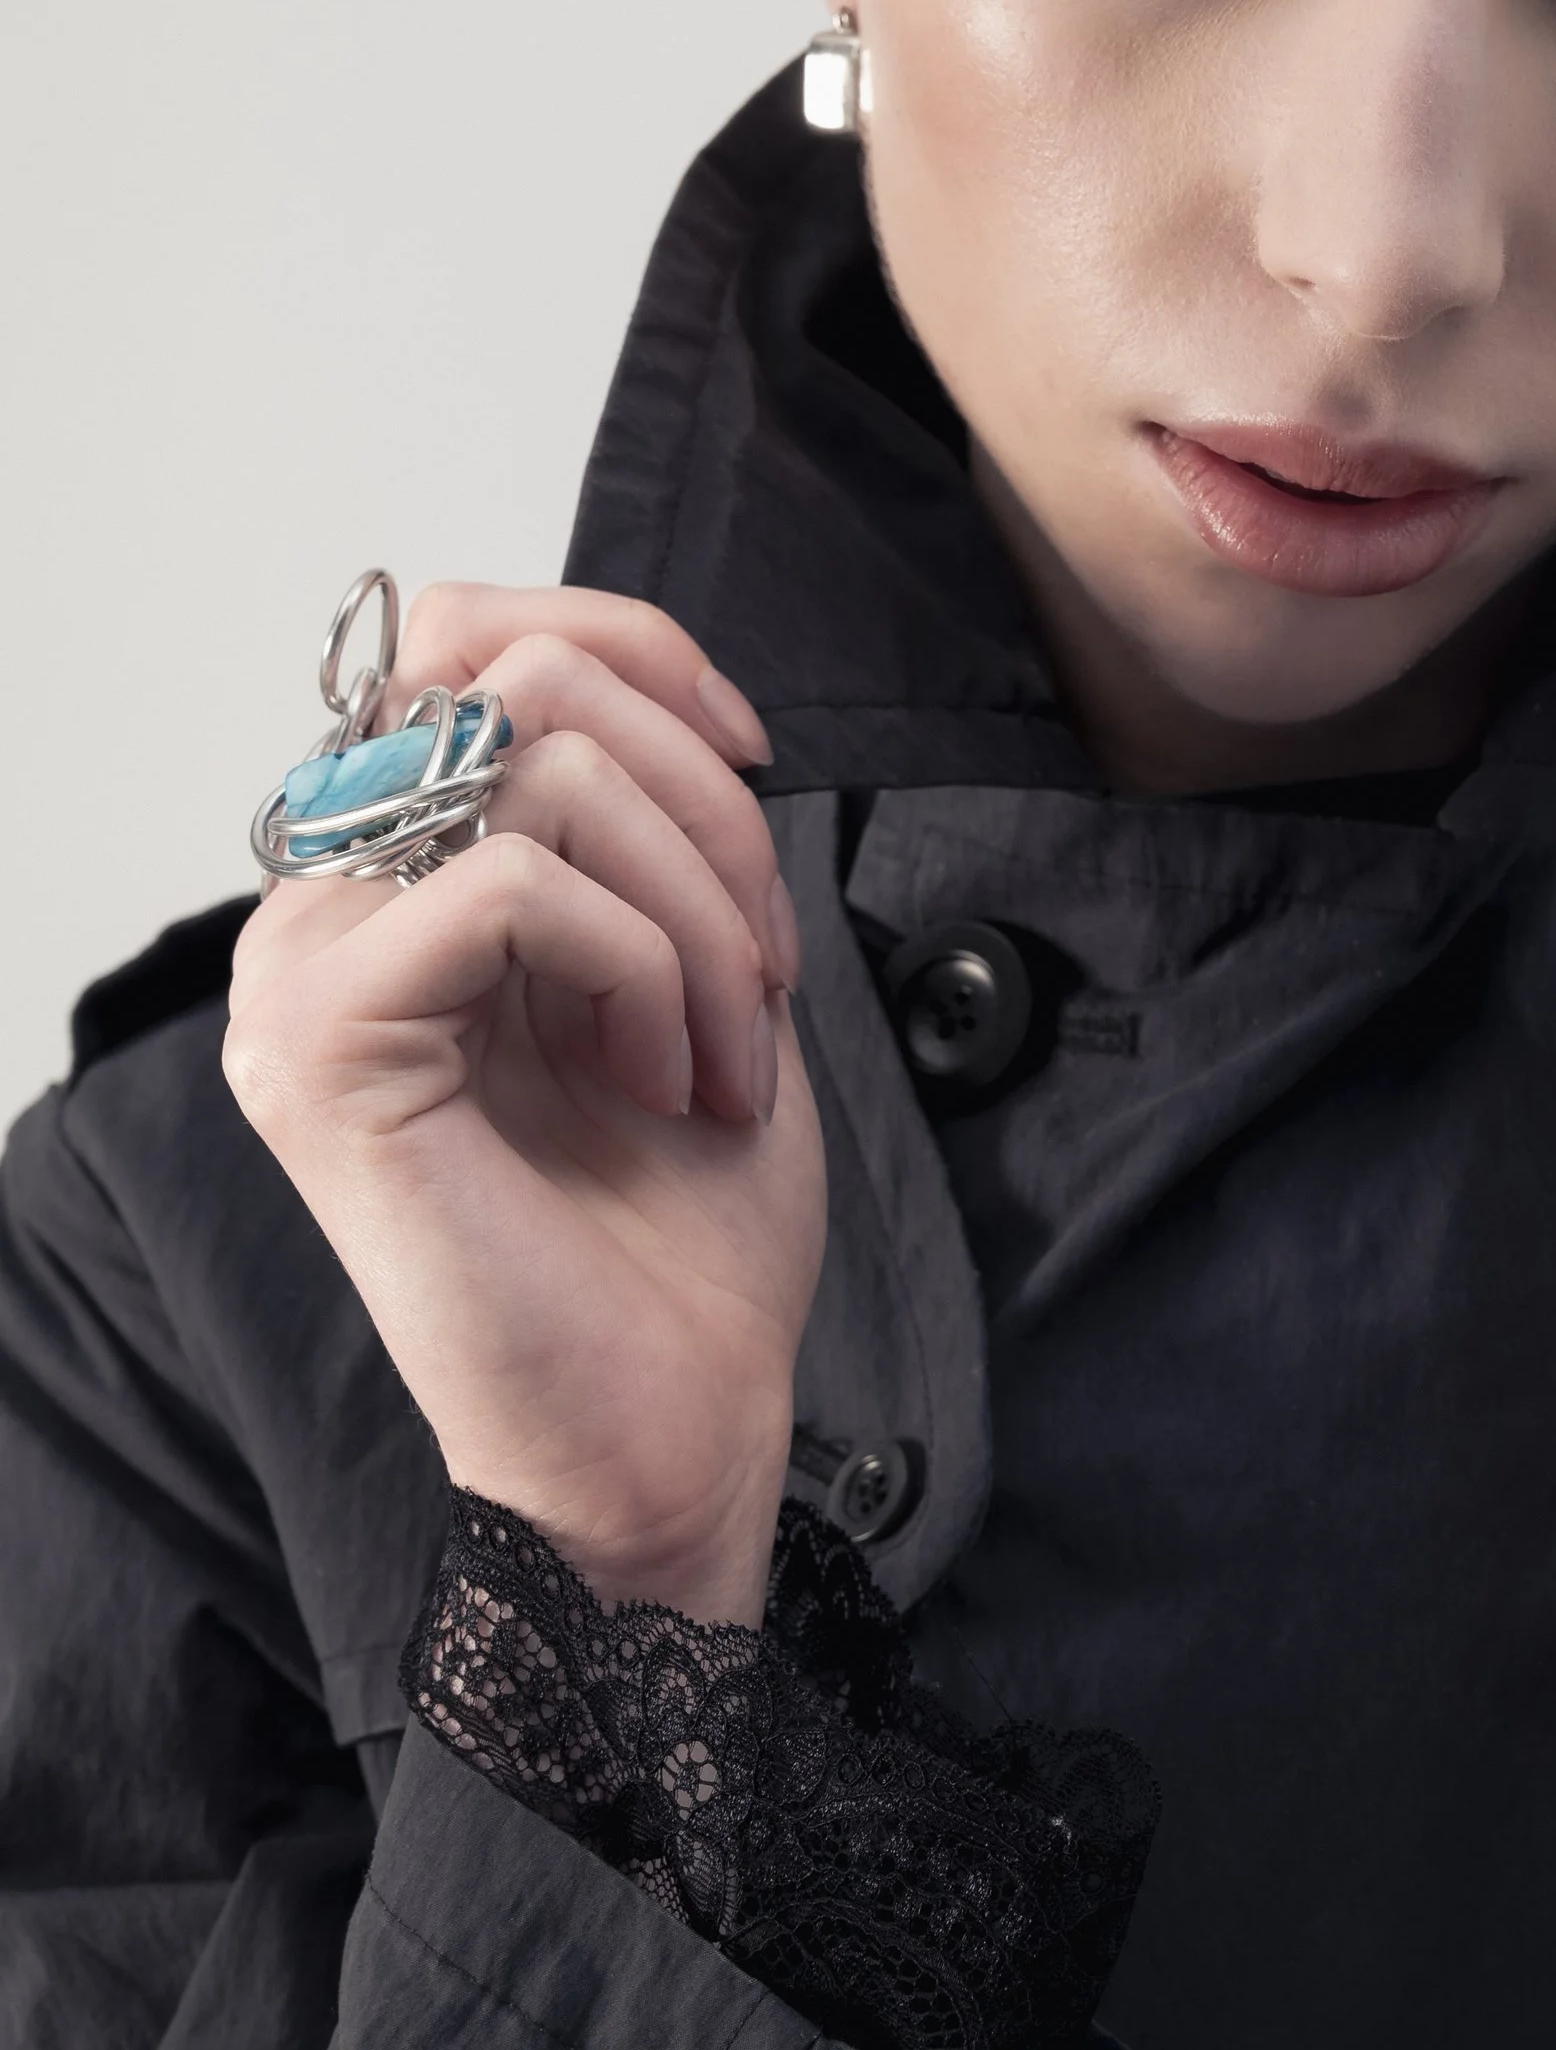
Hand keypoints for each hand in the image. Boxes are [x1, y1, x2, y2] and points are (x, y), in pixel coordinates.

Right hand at [226, 586, 826, 1625]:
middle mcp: (324, 908)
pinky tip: (661, 1079)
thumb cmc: (686, 1224)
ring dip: (698, 901)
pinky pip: (507, 879)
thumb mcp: (691, 965)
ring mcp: (302, 973)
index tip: (752, 759)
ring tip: (720, 1050)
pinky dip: (642, 963)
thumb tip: (654, 689)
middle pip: (511, 670)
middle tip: (759, 967)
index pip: (467, 632)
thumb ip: (638, 821)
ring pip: (531, 762)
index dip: (636, 651)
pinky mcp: (324, 1044)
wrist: (677, 1418)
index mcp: (399, 879)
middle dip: (699, 800)